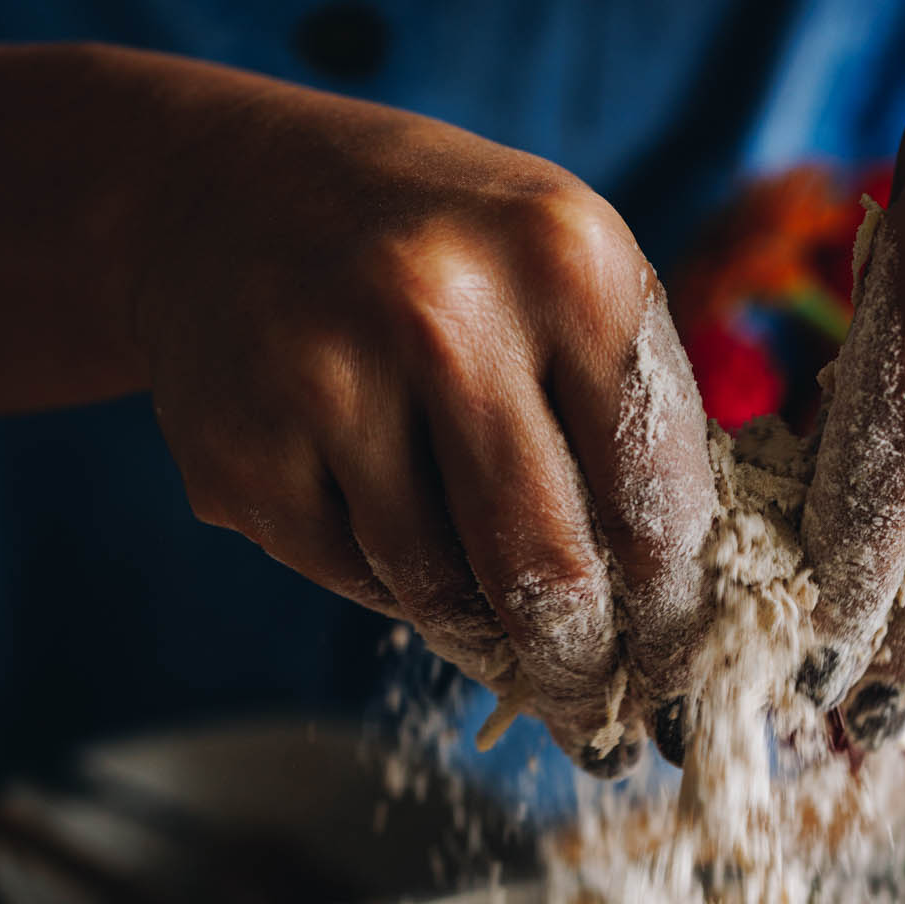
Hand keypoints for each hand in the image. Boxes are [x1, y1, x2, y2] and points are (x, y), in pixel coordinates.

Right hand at [134, 75, 713, 770]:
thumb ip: (629, 414)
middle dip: (586, 668)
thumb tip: (683, 612)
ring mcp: (327, 381)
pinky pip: (358, 582)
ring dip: (490, 646)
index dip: (674, 610)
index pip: (654, 498)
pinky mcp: (244, 453)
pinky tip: (400, 543)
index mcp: (566, 259)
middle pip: (549, 572)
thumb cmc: (442, 255)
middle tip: (599, 711)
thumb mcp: (559, 274)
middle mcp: (444, 310)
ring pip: (445, 596)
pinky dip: (396, 591)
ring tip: (512, 652)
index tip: (677, 668)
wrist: (221, 192)